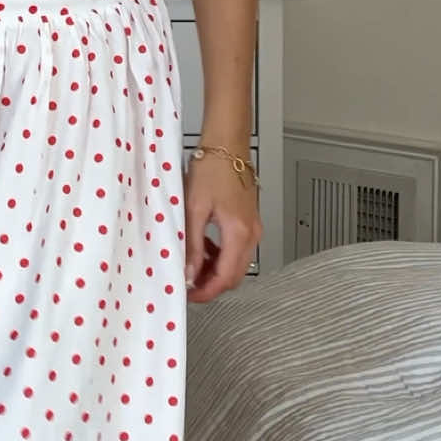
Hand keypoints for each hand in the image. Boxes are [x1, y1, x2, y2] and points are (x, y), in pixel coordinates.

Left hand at [183, 150, 262, 303]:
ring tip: (192, 265)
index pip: (226, 277)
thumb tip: (190, 272)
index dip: (207, 291)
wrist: (226, 145)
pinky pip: (237, 248)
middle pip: (235, 275)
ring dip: (215, 269)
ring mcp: (252, 227)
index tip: (190, 295)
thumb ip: (193, 244)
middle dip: (211, 284)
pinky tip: (204, 247)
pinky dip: (221, 254)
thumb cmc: (212, 168)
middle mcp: (251, 233)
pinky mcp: (248, 220)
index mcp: (239, 232)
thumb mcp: (194, 209)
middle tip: (188, 284)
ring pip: (236, 263)